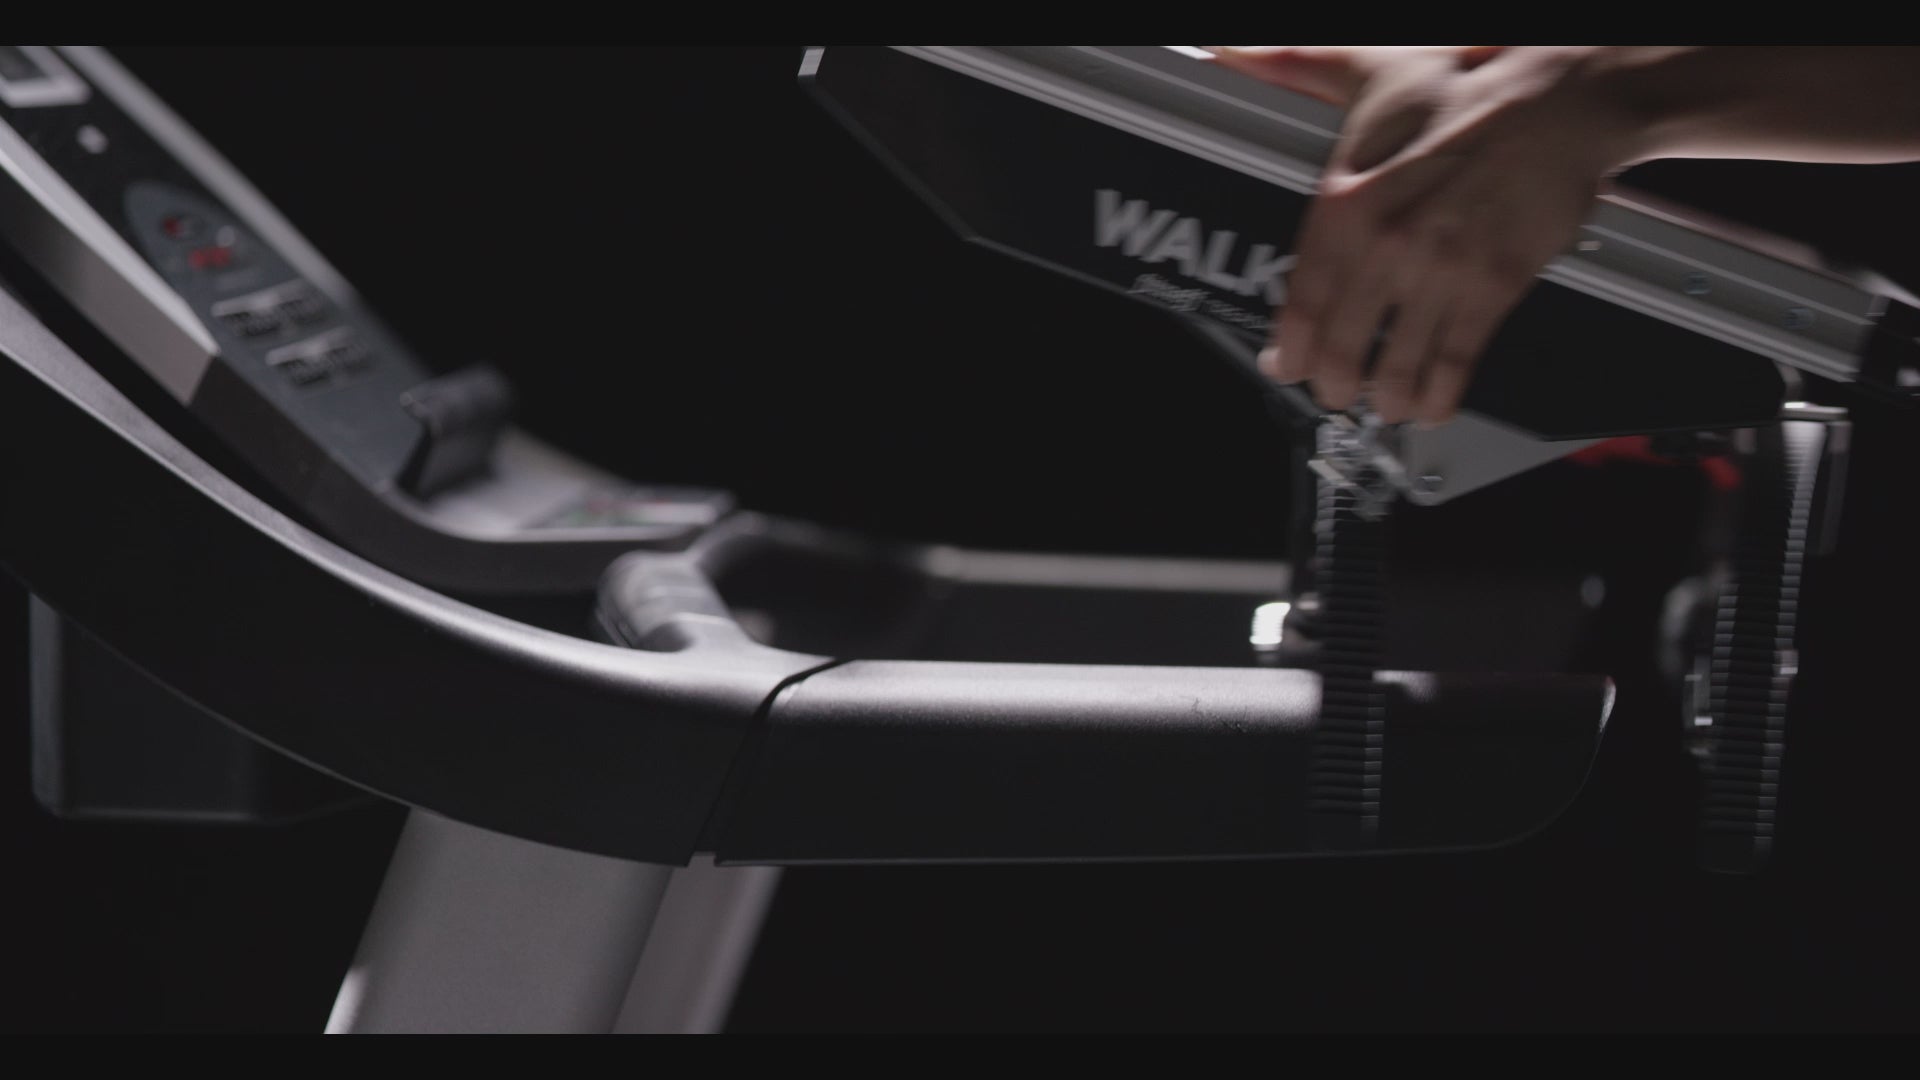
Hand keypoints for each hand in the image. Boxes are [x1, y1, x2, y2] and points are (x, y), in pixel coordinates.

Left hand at [1208, 46, 1643, 424]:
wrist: (1558, 100)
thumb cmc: (1465, 91)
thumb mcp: (1369, 74)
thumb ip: (1296, 67)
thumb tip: (1238, 50)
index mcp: (1345, 199)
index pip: (1300, 300)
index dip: (1290, 349)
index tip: (1286, 367)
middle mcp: (1386, 242)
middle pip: (1342, 345)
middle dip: (1336, 382)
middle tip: (1337, 391)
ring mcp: (1439, 270)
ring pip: (1397, 364)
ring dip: (1388, 396)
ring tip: (1387, 403)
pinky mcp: (1492, 286)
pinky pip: (1455, 360)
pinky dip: (1441, 393)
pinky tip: (1434, 403)